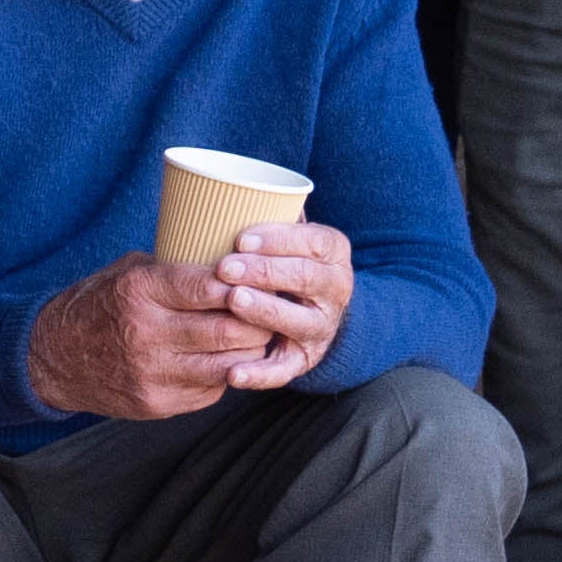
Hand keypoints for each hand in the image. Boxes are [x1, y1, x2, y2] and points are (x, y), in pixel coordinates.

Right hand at [23, 255, 283, 423]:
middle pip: (226, 331)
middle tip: (273, 311)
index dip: (244, 285)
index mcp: (138, 292)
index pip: (209, 288)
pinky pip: (211, 390)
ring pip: (227, 365)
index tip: (261, 280)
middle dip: (258, 321)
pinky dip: (226, 374)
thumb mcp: (129, 272)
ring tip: (258, 336)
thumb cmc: (101, 304)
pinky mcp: (155, 403)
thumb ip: (177, 269)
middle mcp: (144, 334)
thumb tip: (236, 260)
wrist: (53, 357)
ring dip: (250, 351)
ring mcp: (150, 374)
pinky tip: (227, 360)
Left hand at [196, 219, 354, 386]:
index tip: (240, 239)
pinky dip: (259, 374)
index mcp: (332, 252)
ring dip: (265, 311)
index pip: (312, 242)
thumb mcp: (287, 234)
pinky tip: (232, 373)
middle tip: (225, 268)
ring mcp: (322, 326)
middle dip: (264, 271)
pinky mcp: (304, 358)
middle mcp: (335, 289)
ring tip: (233, 301)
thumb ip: (271, 214)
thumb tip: (231, 187)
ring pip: (298, 320)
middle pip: (305, 278)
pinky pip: (284, 370)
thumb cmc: (283, 258)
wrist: (316, 307)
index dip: (276, 239)